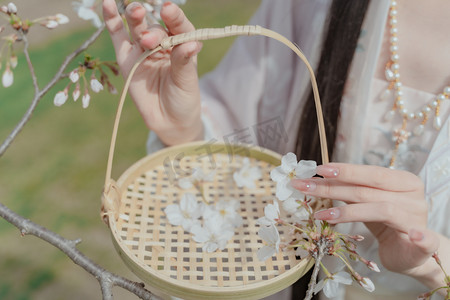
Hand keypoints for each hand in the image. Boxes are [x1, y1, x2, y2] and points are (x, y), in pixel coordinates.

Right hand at [102, 0, 202, 144]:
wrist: (168, 121)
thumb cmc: (183, 98)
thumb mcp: (186, 82)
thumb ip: (183, 62)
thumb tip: (190, 44)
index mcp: (182, 45)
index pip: (179, 26)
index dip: (174, 17)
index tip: (168, 10)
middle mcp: (163, 43)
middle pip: (156, 28)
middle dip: (153, 31)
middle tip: (149, 39)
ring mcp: (143, 49)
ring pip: (138, 28)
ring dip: (135, 17)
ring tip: (135, 12)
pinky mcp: (126, 57)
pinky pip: (118, 36)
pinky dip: (112, 20)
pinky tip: (108, 5)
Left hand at [291, 163, 439, 279]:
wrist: (411, 254)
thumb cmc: (385, 224)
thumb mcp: (366, 203)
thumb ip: (350, 190)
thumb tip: (316, 179)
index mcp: (404, 181)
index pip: (371, 173)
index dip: (346, 171)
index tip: (319, 169)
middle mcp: (413, 197)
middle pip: (369, 190)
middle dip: (334, 187)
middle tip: (306, 186)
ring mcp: (418, 220)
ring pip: (381, 209)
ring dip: (347, 212)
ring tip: (321, 214)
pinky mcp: (425, 245)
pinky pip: (425, 240)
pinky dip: (420, 238)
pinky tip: (414, 236)